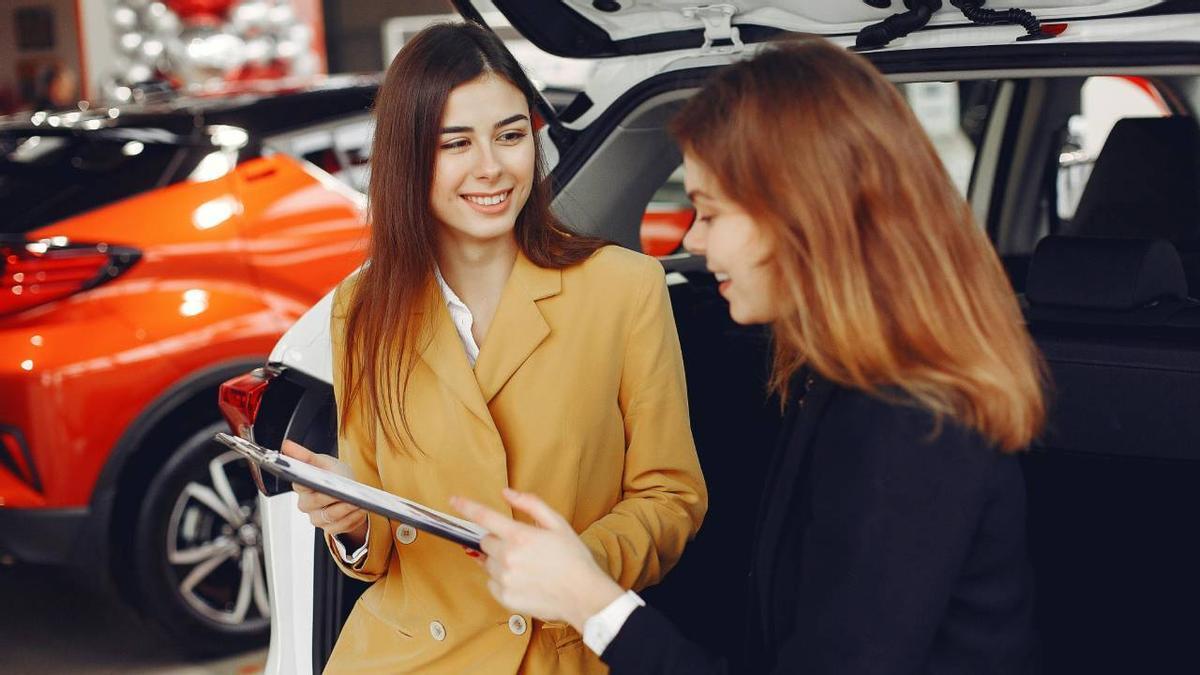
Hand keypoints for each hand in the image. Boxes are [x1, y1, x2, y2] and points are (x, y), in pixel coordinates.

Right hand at [281, 440, 367, 545]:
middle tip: (346, 492)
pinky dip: (353, 517)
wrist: (348, 492)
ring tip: (358, 501)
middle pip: (316, 502)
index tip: (317, 480)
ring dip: (346, 508)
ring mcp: (316, 518)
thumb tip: (286, 445)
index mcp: (301, 486)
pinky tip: (360, 509)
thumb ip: (305, 456)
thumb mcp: (322, 462)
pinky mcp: (329, 528)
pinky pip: (341, 526)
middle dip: (332, 497)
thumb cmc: (333, 475)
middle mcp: (305, 504)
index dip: (307, 482)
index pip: (299, 483)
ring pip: (330, 516)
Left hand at [451, 488, 623, 631]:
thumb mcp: (558, 523)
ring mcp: (504, 579)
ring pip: (487, 563)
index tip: (454, 501)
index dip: (466, 507)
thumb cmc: (574, 558)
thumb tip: (507, 493)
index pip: (484, 517)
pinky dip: (502, 580)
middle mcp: (507, 557)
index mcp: (519, 536)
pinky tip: (523, 580)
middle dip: (498, 540)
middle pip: (485, 542)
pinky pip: (491, 583)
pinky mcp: (504, 598)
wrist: (583, 595)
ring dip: (499, 560)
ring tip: (526, 566)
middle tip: (521, 547)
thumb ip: (530, 504)